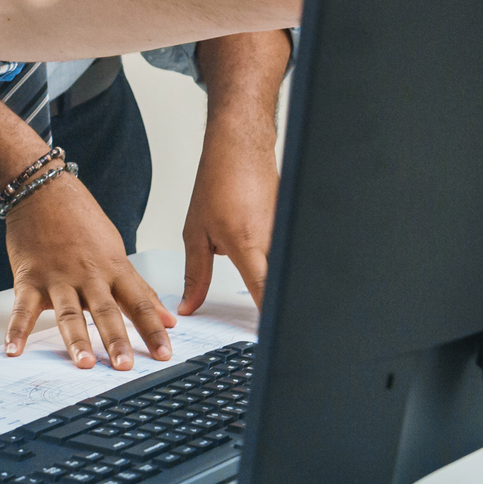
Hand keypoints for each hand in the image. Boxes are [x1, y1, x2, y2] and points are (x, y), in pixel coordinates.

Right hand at [3, 171, 174, 369]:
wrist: (42, 190)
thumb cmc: (80, 219)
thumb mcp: (116, 251)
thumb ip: (139, 288)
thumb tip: (167, 318)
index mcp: (113, 268)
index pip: (139, 303)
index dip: (153, 330)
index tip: (165, 354)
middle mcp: (88, 275)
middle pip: (106, 310)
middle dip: (116, 339)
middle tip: (125, 365)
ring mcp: (57, 277)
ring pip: (69, 312)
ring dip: (75, 339)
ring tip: (82, 363)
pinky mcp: (29, 278)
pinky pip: (22, 308)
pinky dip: (16, 330)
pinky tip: (14, 349)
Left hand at [179, 121, 278, 313]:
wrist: (241, 147)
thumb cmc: (219, 181)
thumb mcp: (196, 232)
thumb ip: (195, 275)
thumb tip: (189, 306)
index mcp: (247, 244)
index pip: (264, 292)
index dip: (268, 318)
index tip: (266, 336)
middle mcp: (274, 240)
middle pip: (278, 284)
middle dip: (269, 301)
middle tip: (259, 316)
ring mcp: (287, 232)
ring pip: (283, 269)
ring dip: (271, 278)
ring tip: (257, 271)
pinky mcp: (292, 226)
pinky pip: (286, 254)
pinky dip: (276, 261)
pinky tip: (265, 254)